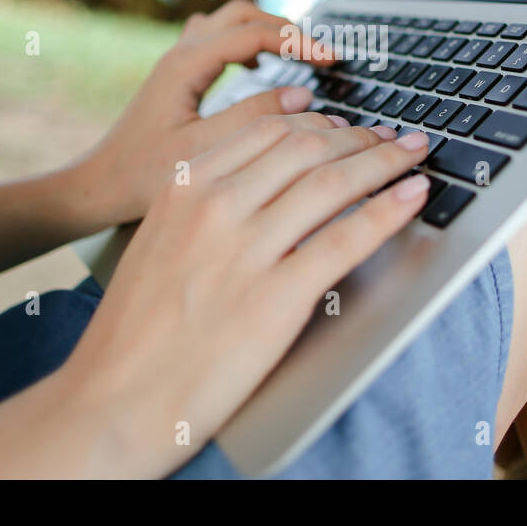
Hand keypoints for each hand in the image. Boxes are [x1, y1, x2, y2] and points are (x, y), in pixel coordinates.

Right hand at [58, 112, 432, 477]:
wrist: (112, 401)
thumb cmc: (135, 331)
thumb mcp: (159, 242)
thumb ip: (204, 207)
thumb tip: (266, 188)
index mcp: (183, 187)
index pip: (268, 131)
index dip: (321, 124)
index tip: (347, 126)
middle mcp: (214, 207)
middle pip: (307, 148)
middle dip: (360, 137)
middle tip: (393, 138)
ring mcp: (245, 250)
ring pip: (332, 183)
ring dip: (384, 162)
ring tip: (414, 156)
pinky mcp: (275, 299)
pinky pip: (347, 240)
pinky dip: (389, 211)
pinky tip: (412, 196)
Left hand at [65, 0, 336, 228]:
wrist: (98, 187)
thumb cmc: (141, 176)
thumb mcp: (204, 151)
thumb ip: (253, 120)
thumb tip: (302, 95)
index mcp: (186, 65)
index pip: (254, 33)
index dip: (299, 43)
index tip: (332, 61)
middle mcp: (180, 55)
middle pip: (243, 14)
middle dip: (287, 29)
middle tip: (321, 55)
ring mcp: (177, 62)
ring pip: (230, 21)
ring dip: (267, 30)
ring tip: (299, 55)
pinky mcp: (177, 76)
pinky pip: (218, 39)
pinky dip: (247, 42)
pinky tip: (259, 67)